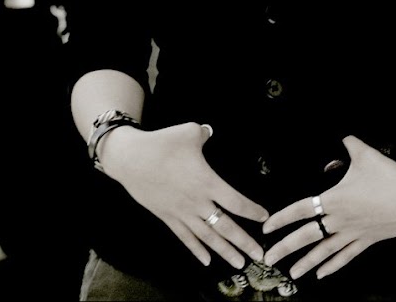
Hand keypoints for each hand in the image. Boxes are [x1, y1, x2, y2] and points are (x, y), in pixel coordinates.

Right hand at [100, 122, 268, 269]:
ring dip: (224, 251)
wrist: (130, 158)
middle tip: (260, 255)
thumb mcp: (188, 132)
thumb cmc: (161, 144)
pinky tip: (206, 261)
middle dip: (244, 242)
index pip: (235, 202)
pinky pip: (185, 237)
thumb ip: (204, 134)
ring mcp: (181, 212)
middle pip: (225, 227)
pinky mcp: (167, 216)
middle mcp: (197, 202)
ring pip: (207, 237)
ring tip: (239, 263)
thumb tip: (210, 133)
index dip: (252, 211)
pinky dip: (196, 249)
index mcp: (206, 182)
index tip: (265, 217)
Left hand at [262, 136, 395, 279]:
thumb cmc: (391, 176)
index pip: (301, 210)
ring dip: (306, 262)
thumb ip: (348, 144)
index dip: (281, 218)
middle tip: (267, 259)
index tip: (266, 228)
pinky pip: (346, 255)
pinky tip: (321, 274)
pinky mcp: (368, 240)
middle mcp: (340, 220)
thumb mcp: (365, 154)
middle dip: (285, 248)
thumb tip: (341, 135)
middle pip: (307, 236)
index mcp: (335, 200)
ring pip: (324, 251)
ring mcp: (354, 233)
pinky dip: (332, 265)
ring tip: (291, 274)